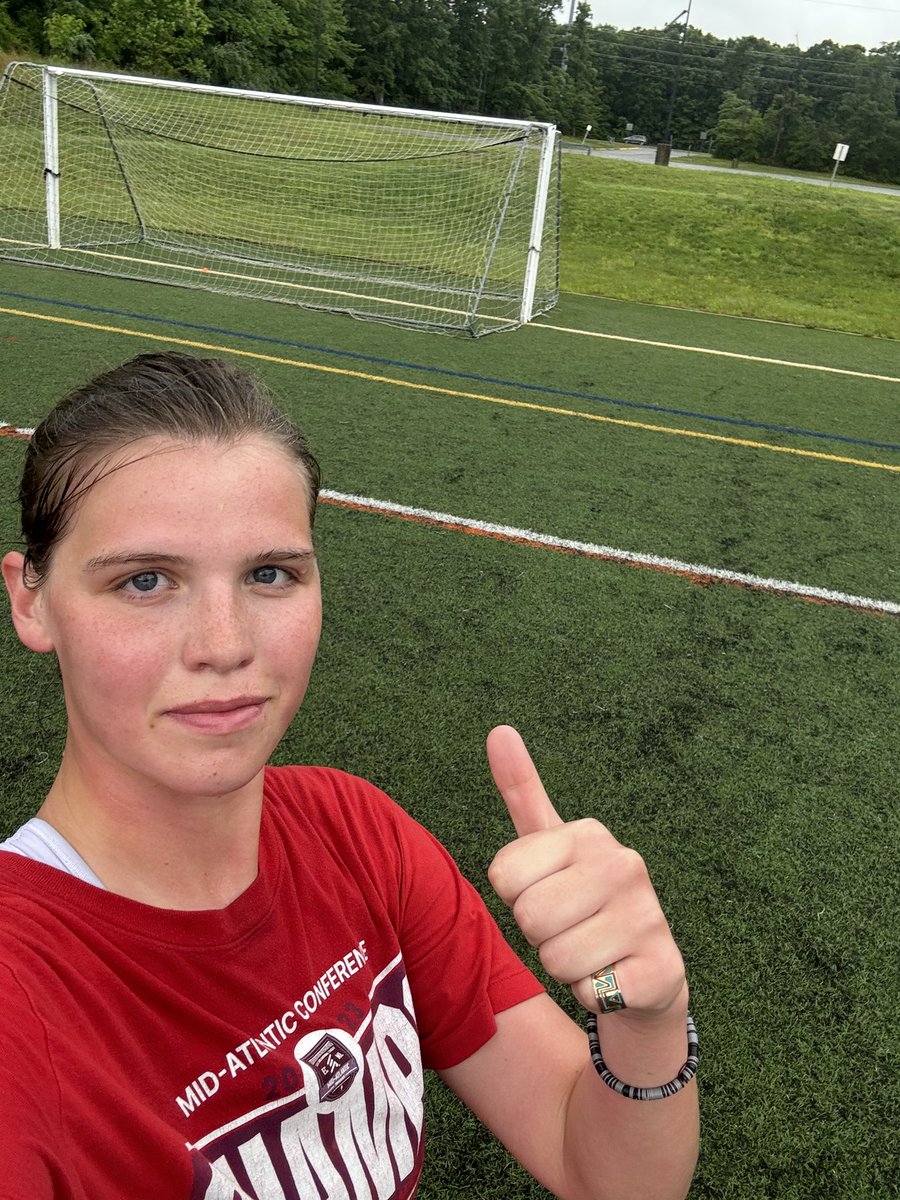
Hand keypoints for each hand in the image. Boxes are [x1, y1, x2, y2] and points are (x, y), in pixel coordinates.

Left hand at [486, 726, 686, 1020]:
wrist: (642, 978)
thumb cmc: (581, 905)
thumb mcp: (550, 848)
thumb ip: (523, 791)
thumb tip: (498, 729)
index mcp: (589, 833)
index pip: (505, 876)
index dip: (517, 897)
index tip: (547, 894)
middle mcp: (625, 864)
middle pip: (530, 918)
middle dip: (540, 936)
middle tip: (570, 929)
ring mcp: (648, 916)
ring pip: (556, 958)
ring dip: (565, 968)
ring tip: (592, 953)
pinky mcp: (662, 969)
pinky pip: (590, 992)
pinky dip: (594, 996)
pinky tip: (615, 979)